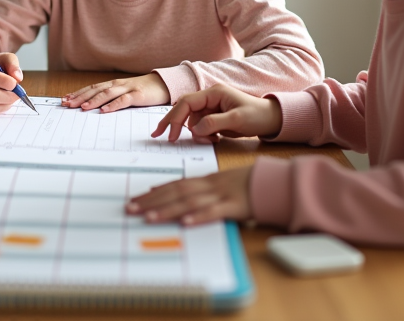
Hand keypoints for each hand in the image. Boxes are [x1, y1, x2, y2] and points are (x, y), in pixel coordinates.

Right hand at [0, 53, 22, 116]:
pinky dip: (2, 109)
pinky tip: (5, 101)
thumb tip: (17, 77)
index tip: (15, 83)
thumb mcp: (4, 59)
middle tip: (18, 93)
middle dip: (9, 95)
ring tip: (12, 96)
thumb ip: (12, 63)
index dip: (3, 81)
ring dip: (7, 103)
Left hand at [62, 74, 169, 112]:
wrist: (165, 84)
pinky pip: (123, 100)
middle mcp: (117, 84)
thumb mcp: (125, 93)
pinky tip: (104, 111)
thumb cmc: (143, 90)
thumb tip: (96, 108)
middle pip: (95, 90)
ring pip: (107, 94)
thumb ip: (112, 99)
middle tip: (67, 104)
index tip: (65, 99)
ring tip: (82, 107)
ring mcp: (127, 88)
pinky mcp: (138, 95)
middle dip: (80, 97)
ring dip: (93, 100)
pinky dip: (113, 105)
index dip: (78, 93)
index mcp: (113, 84)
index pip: (91, 88)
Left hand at [126, 167, 252, 224]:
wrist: (274, 180)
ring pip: (190, 202)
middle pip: (176, 192)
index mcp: (205, 180)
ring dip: (168, 209)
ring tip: (149, 217)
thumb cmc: (247, 184)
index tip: (136, 199)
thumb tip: (179, 203)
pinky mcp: (235, 205)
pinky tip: (185, 222)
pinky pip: (214, 211)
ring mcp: (221, 194)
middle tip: (130, 209)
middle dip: (151, 201)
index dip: (154, 193)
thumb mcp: (221, 184)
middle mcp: (209, 185)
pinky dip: (199, 216)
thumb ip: (201, 191)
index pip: (175, 186)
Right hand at [153, 84, 281, 142]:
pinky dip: (203, 135)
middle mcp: (210, 99)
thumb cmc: (258, 116)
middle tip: (159, 134)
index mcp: (214, 93)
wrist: (273, 120)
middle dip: (173, 122)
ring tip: (212, 141)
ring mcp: (211, 108)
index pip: (187, 103)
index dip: (176, 118)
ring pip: (192, 121)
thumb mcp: (237, 120)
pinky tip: (215, 140)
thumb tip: (194, 130)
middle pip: (184, 109)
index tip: (171, 134)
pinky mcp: (214, 118)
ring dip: (195, 133)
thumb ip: (214, 123)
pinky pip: (200, 127)